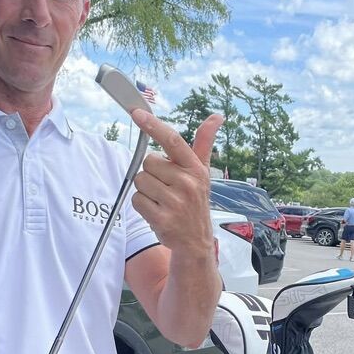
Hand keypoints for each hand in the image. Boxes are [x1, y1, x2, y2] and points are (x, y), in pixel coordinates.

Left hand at [129, 110, 223, 252]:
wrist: (196, 241)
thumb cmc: (195, 201)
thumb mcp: (202, 172)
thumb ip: (204, 143)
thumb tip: (217, 116)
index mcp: (195, 168)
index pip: (172, 141)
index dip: (153, 125)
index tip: (137, 113)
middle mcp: (187, 183)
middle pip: (148, 162)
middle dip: (151, 173)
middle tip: (165, 187)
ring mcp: (175, 202)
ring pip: (140, 181)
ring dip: (145, 190)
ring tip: (161, 200)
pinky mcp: (162, 218)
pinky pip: (137, 200)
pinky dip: (142, 205)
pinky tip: (156, 211)